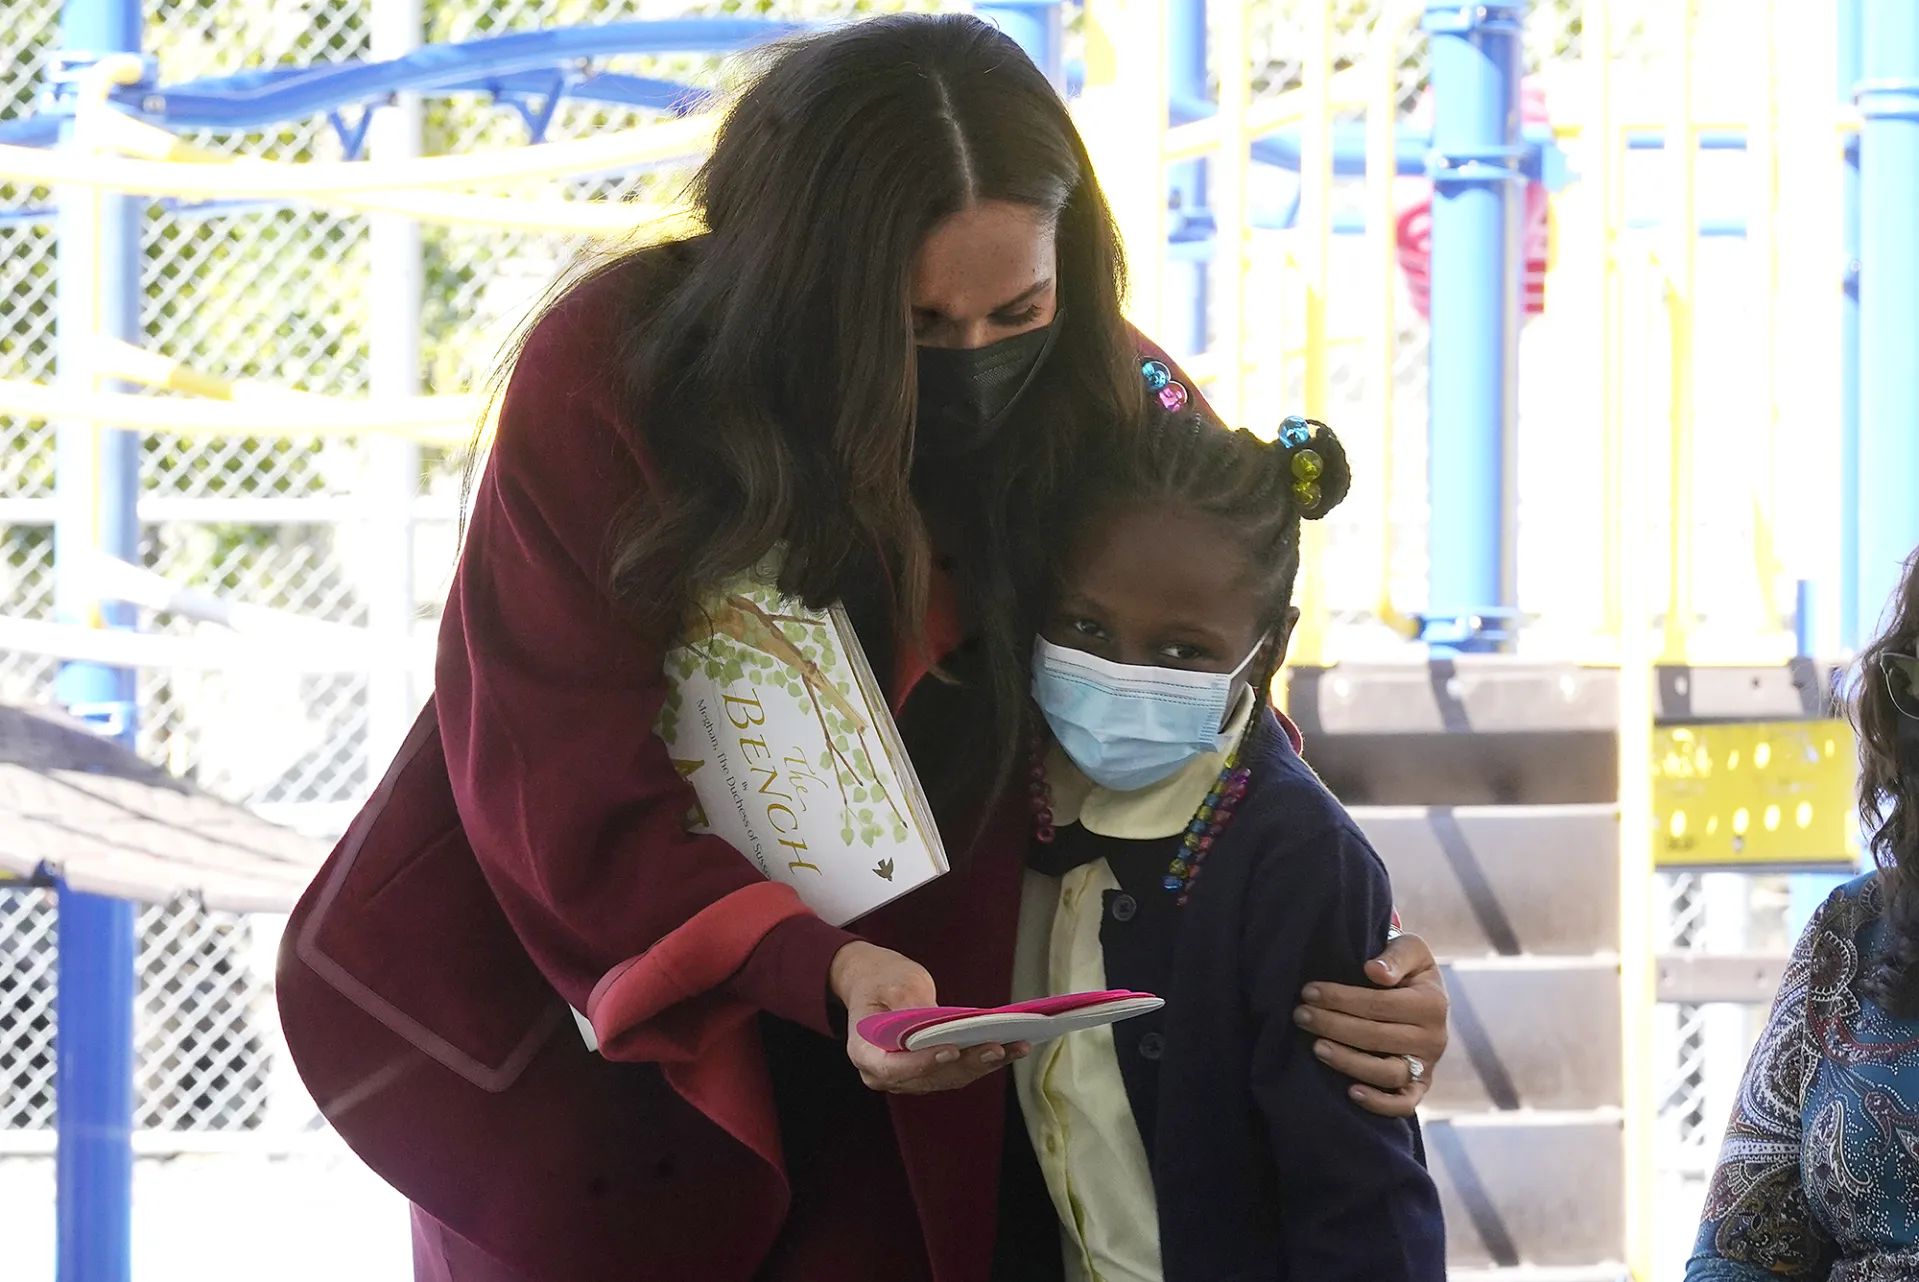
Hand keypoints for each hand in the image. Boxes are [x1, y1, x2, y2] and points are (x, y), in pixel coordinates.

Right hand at [829, 941, 1027, 1095]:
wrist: (875, 984)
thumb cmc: (882, 981)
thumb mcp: (895, 983)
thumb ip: (911, 1005)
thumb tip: (938, 1021)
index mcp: (864, 1052)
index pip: (892, 1067)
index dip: (922, 1063)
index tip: (951, 1050)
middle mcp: (883, 1074)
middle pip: (928, 1076)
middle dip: (966, 1063)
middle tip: (996, 1047)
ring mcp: (908, 1077)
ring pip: (949, 1078)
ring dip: (983, 1065)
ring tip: (1014, 1047)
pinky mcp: (929, 1073)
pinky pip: (957, 1071)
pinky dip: (983, 1061)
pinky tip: (1012, 1048)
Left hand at [1294, 932, 1449, 1117]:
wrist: (1420, 992)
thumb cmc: (1405, 967)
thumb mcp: (1410, 948)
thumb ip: (1395, 955)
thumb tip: (1373, 971)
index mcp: (1432, 1003)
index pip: (1380, 1004)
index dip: (1342, 998)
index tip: (1308, 992)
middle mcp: (1434, 1038)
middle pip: (1377, 1037)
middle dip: (1333, 1025)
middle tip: (1300, 1016)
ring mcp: (1427, 1065)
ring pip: (1386, 1072)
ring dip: (1348, 1061)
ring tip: (1316, 1047)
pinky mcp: (1419, 1086)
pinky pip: (1403, 1103)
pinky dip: (1379, 1103)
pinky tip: (1349, 1092)